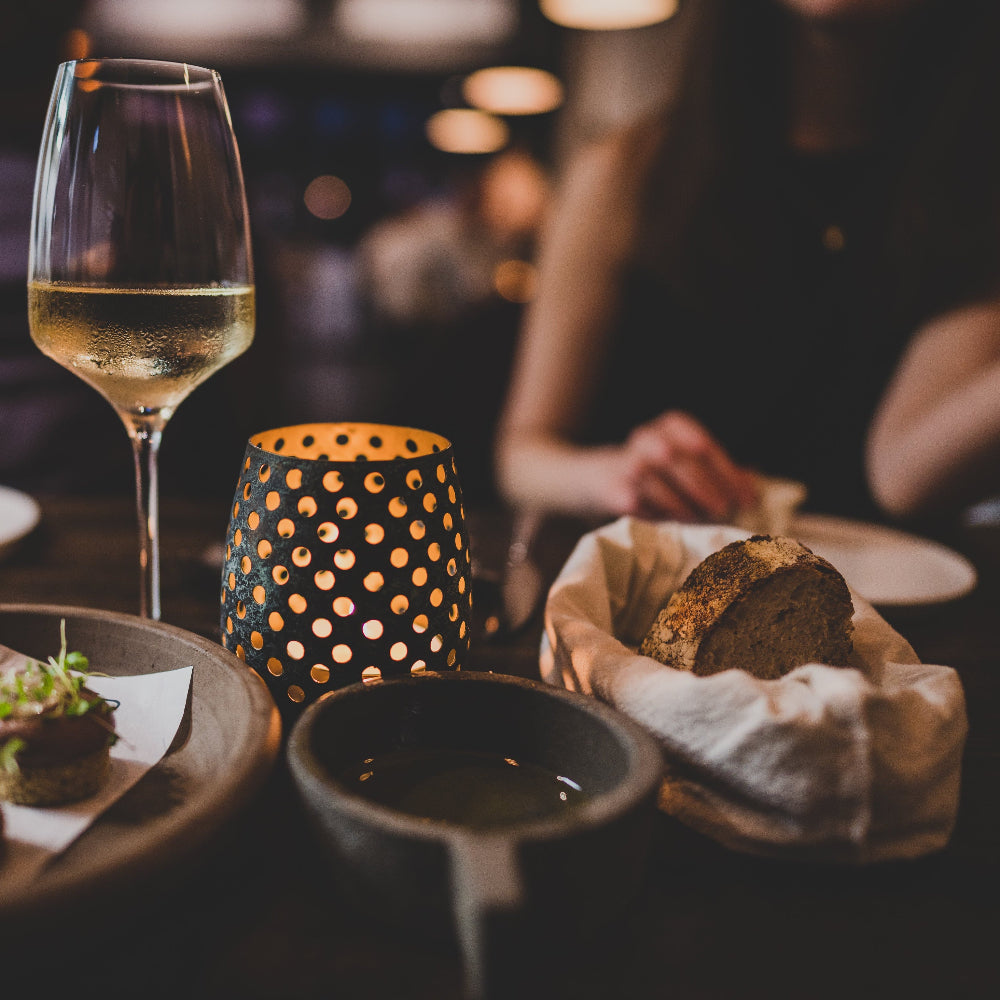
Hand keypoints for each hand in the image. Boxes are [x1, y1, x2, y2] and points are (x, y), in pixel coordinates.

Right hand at [608, 411, 758, 521]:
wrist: (607, 479)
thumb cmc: (663, 473)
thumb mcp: (692, 463)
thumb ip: (722, 473)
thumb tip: (752, 490)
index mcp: (673, 425)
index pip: (703, 446)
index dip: (728, 475)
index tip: (747, 500)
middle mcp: (648, 438)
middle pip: (679, 460)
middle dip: (706, 488)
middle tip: (724, 510)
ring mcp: (628, 463)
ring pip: (658, 484)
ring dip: (683, 505)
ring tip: (699, 519)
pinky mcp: (616, 491)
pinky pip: (642, 505)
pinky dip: (660, 516)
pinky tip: (673, 525)